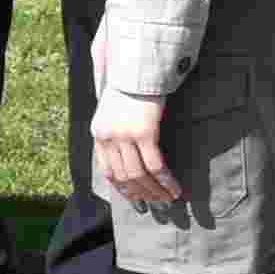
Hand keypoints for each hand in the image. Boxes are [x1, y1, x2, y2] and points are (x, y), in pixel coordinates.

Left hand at [92, 88, 175, 206]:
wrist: (138, 68)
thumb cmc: (130, 89)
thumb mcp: (113, 112)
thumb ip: (115, 133)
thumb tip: (127, 157)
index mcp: (99, 134)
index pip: (108, 172)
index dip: (123, 190)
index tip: (137, 201)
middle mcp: (108, 138)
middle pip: (124, 177)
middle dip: (142, 195)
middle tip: (157, 205)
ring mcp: (124, 136)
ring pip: (139, 175)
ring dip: (155, 191)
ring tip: (168, 200)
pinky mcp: (143, 132)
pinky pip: (155, 165)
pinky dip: (166, 181)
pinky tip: (175, 189)